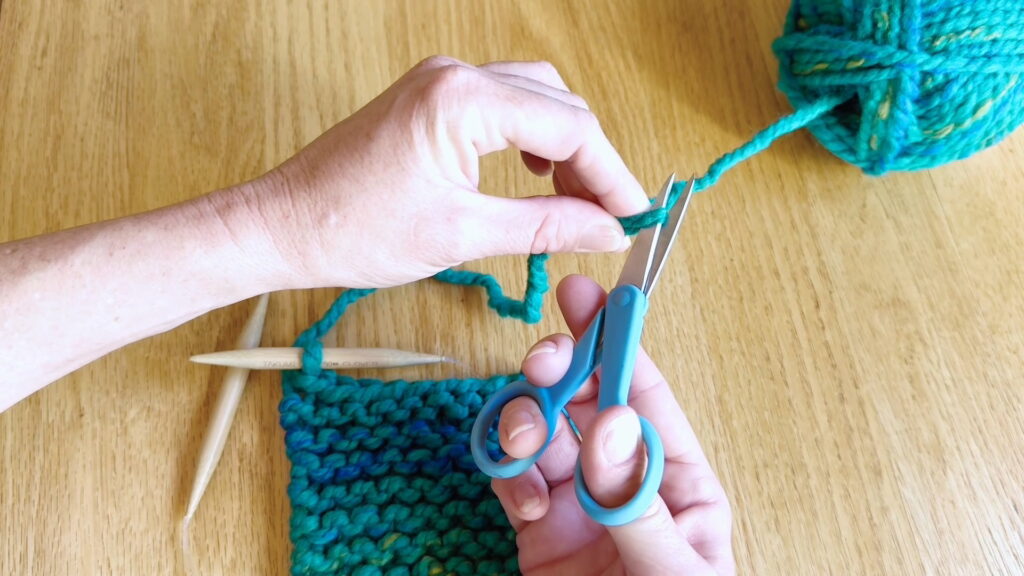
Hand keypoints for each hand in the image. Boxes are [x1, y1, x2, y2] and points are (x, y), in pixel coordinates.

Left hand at [230, 56, 649, 288]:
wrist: (286, 225)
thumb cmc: (353, 229)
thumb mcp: (461, 235)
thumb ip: (545, 227)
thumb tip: (608, 230)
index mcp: (462, 101)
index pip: (570, 128)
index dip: (611, 176)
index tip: (633, 217)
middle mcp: (455, 77)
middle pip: (560, 108)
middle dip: (594, 163)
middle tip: (610, 219)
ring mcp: (441, 83)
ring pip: (536, 100)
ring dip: (566, 150)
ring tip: (577, 204)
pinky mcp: (432, 100)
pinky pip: (504, 105)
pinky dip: (533, 140)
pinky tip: (536, 178)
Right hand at [491, 275, 734, 574]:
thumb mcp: (675, 573)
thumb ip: (638, 504)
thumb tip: (613, 425)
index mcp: (675, 480)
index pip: (644, 395)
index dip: (617, 340)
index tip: (588, 296)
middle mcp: (621, 480)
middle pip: (582, 400)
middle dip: (559, 372)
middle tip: (543, 364)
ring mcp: (575, 503)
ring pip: (539, 431)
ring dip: (525, 420)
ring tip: (527, 445)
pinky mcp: (535, 529)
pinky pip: (511, 478)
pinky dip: (507, 474)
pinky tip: (522, 498)